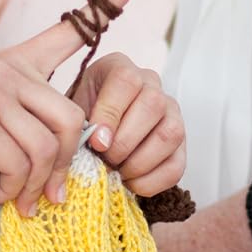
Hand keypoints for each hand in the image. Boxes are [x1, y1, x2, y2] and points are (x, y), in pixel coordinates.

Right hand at [0, 0, 139, 215]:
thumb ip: (10, 111)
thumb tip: (45, 155)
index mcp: (14, 60)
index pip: (69, 26)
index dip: (106, 2)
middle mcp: (9, 71)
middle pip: (72, 119)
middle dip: (67, 165)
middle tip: (54, 195)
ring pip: (48, 147)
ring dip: (39, 186)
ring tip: (23, 204)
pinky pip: (18, 164)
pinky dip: (13, 190)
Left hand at [76, 53, 186, 197]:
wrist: (93, 136)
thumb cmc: (81, 119)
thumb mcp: (71, 109)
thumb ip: (78, 120)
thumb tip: (97, 141)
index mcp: (121, 68)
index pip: (126, 81)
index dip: (111, 113)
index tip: (96, 141)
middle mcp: (152, 86)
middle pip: (153, 105)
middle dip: (125, 141)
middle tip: (106, 158)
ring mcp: (171, 113)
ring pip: (170, 134)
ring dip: (140, 161)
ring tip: (118, 171)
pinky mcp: (180, 145)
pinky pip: (176, 165)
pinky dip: (152, 181)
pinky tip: (131, 183)